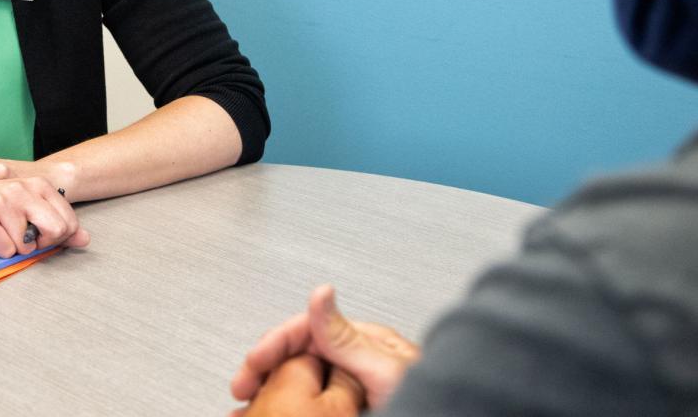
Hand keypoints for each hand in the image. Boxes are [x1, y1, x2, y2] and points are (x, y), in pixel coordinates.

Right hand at [0, 177, 89, 257]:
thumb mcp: (30, 211)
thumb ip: (60, 224)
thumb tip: (85, 239)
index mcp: (37, 185)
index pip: (68, 221)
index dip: (57, 237)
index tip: (41, 236)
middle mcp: (21, 189)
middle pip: (56, 230)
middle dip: (43, 244)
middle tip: (26, 240)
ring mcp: (1, 200)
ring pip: (26, 245)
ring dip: (15, 248)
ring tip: (1, 233)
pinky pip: (5, 250)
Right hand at [231, 285, 419, 409]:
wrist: (456, 416)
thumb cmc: (437, 403)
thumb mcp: (384, 370)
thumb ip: (346, 336)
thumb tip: (320, 293)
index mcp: (364, 340)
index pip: (307, 329)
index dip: (273, 344)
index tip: (252, 364)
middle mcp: (359, 359)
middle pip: (299, 354)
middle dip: (265, 368)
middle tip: (241, 389)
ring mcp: (357, 385)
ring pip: (303, 379)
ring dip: (273, 389)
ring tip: (249, 406)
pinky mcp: (355, 408)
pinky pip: (315, 402)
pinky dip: (290, 404)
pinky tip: (276, 412)